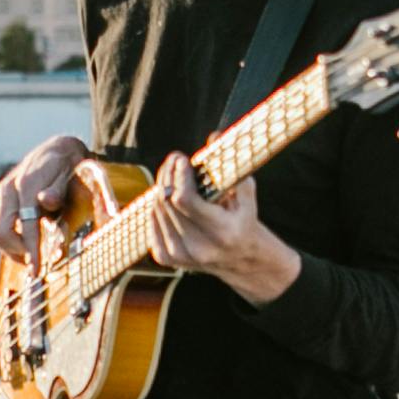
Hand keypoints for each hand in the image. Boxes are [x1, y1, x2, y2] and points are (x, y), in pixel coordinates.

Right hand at [0, 133, 92, 256]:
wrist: (57, 151)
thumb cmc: (67, 167)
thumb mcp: (70, 175)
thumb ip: (58, 189)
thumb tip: (47, 200)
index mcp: (25, 184)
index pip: (25, 224)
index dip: (31, 249)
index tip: (38, 270)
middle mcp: (7, 189)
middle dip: (17, 251)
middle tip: (36, 260)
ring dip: (7, 249)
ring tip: (29, 254)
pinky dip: (3, 241)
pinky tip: (22, 244)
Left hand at [131, 154, 301, 304]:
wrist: (242, 261)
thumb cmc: (244, 219)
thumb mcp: (246, 193)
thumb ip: (231, 166)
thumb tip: (214, 136)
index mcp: (222, 232)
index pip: (186, 200)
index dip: (179, 176)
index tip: (181, 159)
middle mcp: (200, 248)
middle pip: (168, 203)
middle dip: (169, 175)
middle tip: (175, 159)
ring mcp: (181, 256)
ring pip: (157, 211)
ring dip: (162, 187)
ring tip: (172, 172)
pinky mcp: (168, 259)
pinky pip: (152, 223)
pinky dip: (157, 206)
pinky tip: (167, 195)